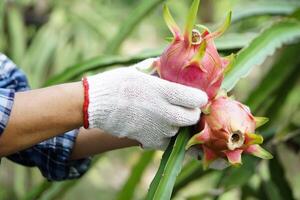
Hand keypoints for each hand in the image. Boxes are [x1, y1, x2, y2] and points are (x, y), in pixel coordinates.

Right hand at [85, 60, 207, 149]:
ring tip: (164, 115)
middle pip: (193, 118)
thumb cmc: (116, 83)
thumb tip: (167, 62)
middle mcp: (164, 112)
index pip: (198, 99)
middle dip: (191, 113)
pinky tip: (156, 126)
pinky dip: (165, 136)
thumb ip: (157, 68)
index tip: (195, 96)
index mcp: (164, 91)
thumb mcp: (138, 70)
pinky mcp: (149, 141)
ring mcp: (158, 129)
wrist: (95, 105)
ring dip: (177, 125)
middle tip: (183, 107)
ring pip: (180, 131)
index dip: (199, 97)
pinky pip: (167, 142)